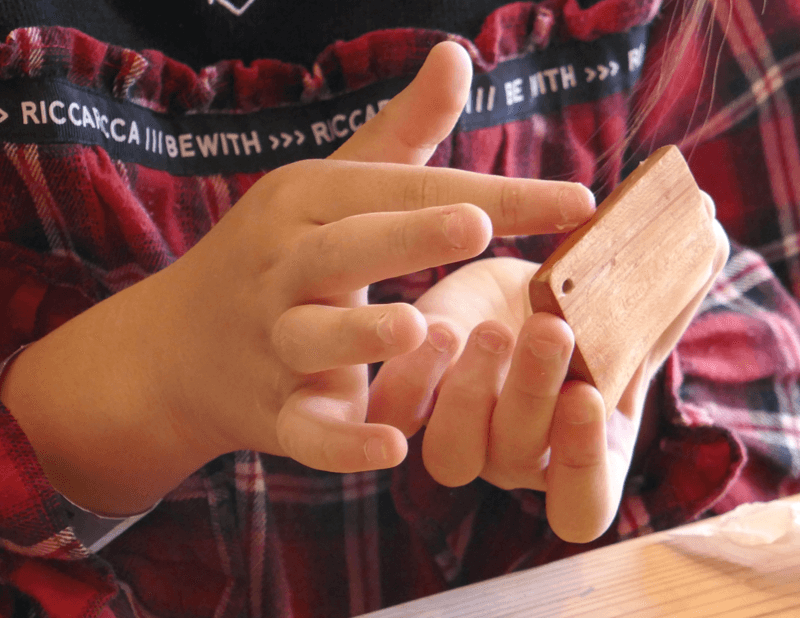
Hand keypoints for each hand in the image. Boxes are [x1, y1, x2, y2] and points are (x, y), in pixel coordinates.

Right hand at [1, 42, 595, 514]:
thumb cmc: (280, 252)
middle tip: (476, 224)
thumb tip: (457, 51)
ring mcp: (272, 342)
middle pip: (345, 248)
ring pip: (313, 336)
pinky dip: (342, 444)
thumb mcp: (331, 186)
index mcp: (306, 202)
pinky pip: (305, 430)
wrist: (175, 349)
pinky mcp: (273, 412)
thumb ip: (403, 131)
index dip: (491, 193)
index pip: (403, 189)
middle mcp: (284, 267)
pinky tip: (393, 448)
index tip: (580, 202)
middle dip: (407, 234)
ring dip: (362, 336)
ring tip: (419, 328)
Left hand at [369, 201, 728, 542]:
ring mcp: (462, 439)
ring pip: (453, 453)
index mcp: (580, 458)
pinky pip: (399, 416)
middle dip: (534, 393)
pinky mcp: (413, 402)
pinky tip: (434, 329)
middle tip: (552, 328)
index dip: (582, 467)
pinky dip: (412, 382)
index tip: (590, 399)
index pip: (580, 504)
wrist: (518, 299)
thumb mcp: (627, 307)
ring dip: (472, 393)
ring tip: (492, 328)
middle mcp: (518, 460)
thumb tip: (711, 231)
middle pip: (518, 459)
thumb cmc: (588, 315)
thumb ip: (671, 286)